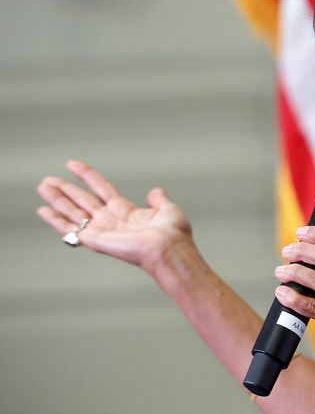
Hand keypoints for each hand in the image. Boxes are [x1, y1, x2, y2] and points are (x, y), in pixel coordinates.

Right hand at [36, 160, 192, 276]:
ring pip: (72, 211)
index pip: (102, 189)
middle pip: (82, 200)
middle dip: (65, 189)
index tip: (72, 164)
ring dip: (56, 199)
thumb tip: (156, 191)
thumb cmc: (172, 234)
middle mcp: (110, 220)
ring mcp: (101, 230)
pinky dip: (54, 220)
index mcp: (126, 211)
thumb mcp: (167, 209)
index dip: (87, 176)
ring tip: (42, 186)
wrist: (169, 249)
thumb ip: (158, 200)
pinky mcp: (94, 239)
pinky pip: (69, 228)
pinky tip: (42, 210)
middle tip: (48, 180)